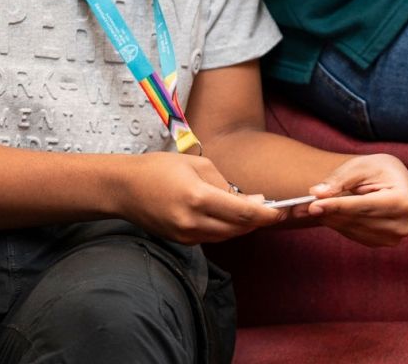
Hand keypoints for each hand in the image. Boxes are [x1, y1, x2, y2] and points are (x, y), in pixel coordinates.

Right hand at [113, 153, 284, 244]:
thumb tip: (253, 200)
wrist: (124, 189)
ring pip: (227, 236)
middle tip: (276, 210)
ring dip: (245, 226)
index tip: (283, 212)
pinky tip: (233, 216)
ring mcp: (185, 235)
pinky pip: (213, 237)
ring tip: (257, 210)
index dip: (267, 215)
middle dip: (259, 221)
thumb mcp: (197, 166)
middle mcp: (192, 222)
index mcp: (197, 198)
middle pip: (238, 229)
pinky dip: (227, 228)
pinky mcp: (181, 241)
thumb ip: (226, 184)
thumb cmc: (159, 169)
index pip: (242, 213)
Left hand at [300, 153, 407, 247]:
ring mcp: (392, 237)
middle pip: (355, 219)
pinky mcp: (381, 242)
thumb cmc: (378, 169)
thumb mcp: (360, 166)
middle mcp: (401, 224)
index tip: (313, 205)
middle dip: (327, 212)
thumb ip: (339, 180)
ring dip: (328, 218)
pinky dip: (336, 224)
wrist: (394, 181)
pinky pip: (352, 235)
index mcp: (402, 201)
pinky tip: (326, 213)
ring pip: (351, 229)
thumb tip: (316, 193)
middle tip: (299, 207)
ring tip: (308, 208)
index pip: (363, 206)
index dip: (337, 206)